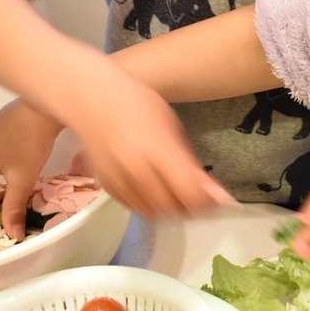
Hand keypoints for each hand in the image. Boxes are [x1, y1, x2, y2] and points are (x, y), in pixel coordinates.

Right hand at [57, 68, 237, 218]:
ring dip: (173, 211)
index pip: (188, 193)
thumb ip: (189, 163)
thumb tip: (215, 195)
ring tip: (184, 195)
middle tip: (205, 199)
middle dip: (194, 209)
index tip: (221, 199)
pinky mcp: (106, 187)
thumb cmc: (136, 102)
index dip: (208, 202)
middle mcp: (134, 171)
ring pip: (154, 214)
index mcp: (155, 150)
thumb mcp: (171, 126)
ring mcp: (117, 181)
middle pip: (172, 209)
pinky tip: (159, 192)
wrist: (88, 96)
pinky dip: (151, 207)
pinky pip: (135, 209)